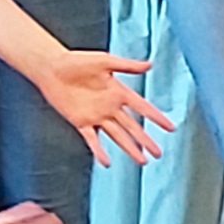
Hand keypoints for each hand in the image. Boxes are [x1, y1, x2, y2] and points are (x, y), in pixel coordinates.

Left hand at [36, 52, 172, 165]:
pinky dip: (99, 151)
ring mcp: (96, 116)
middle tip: (158, 153)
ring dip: (129, 148)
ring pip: (117, 136)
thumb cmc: (77, 61)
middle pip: (133, 127)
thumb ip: (127, 66)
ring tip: (142, 162)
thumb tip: (150, 65)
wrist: (51, 68)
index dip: (157, 118)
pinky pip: (92, 139)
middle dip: (146, 141)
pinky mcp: (81, 122)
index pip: (143, 108)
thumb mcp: (105, 61)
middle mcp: (110, 107)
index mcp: (118, 92)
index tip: (171, 128)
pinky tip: (107, 162)